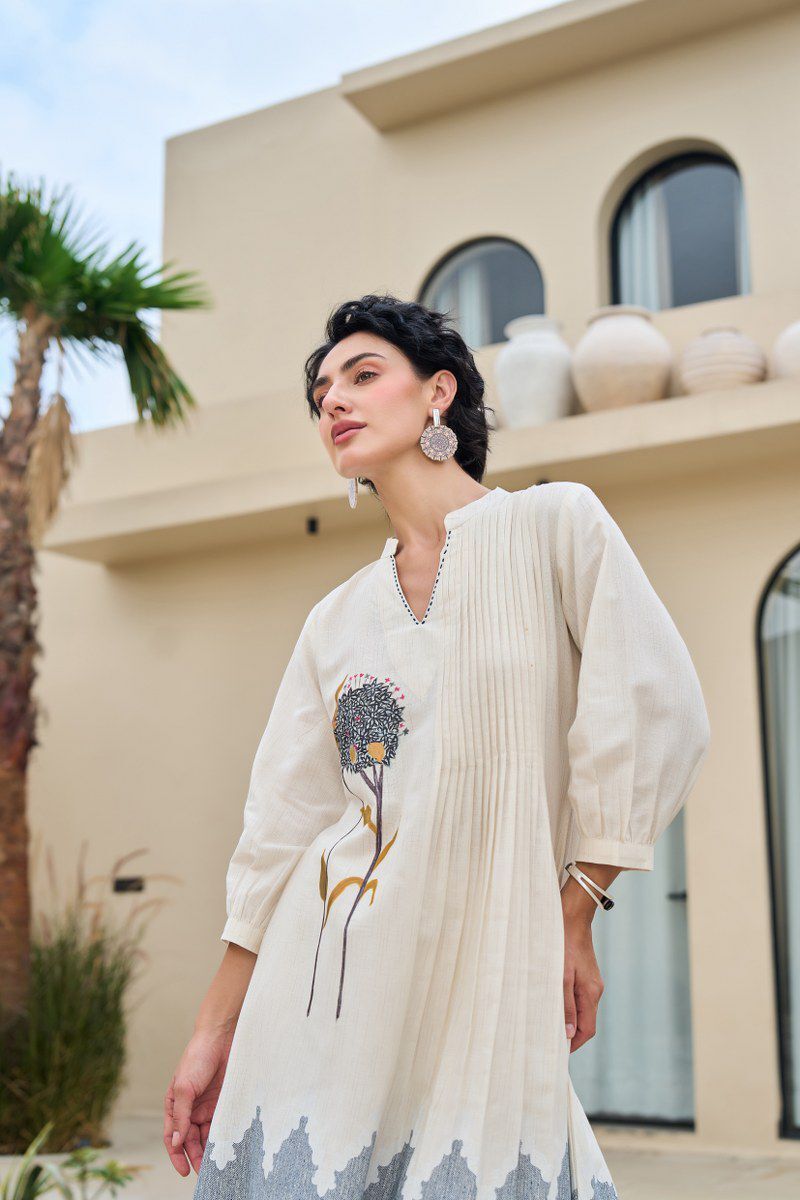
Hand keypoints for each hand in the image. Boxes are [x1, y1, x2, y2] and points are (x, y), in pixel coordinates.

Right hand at [163, 1025, 235, 1175]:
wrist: (221, 1036)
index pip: (173, 1137)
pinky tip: (228, 1146)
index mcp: (175, 1105)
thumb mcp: (184, 1087)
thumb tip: (177, 1142)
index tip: (184, 1172)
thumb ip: (181, 1115)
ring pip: (207, 1135)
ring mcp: (207, 1106)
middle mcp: (190, 1109)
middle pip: (191, 1140)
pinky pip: (222, 1123)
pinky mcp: (223, 1102)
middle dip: (196, 1157)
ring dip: (210, 1149)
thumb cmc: (197, 1057)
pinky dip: (224, 1136)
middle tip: (204, 1173)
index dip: (177, 1155)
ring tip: (218, 1164)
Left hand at [562, 908, 603, 1053]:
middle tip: (549, 1041)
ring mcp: (591, 981)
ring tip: (548, 1024)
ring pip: (581, 1009)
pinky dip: (568, 1005)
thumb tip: (567, 1034)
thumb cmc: (563, 944)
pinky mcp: (585, 973)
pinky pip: (579, 996)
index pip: (587, 1030)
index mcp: (590, 993)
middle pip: (585, 1022)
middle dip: (570, 1034)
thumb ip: (565, 1005)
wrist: (572, 916)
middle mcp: (594, 990)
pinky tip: (553, 1002)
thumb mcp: (560, 976)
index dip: (573, 1044)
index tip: (558, 1052)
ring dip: (568, 1019)